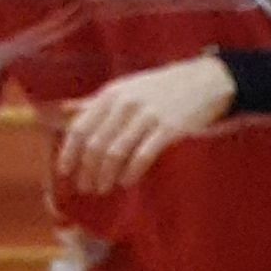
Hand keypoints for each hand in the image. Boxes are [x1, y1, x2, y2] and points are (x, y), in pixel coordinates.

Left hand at [56, 56, 239, 193]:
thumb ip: (95, 102)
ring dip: (106, 175)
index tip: (64, 171)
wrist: (207, 81)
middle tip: (86, 187)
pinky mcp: (169, 128)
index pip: (80, 128)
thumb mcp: (126, 88)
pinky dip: (131, 172)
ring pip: (116, 153)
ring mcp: (148, 116)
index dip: (69, 153)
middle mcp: (125, 104)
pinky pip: (143, 155)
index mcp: (111, 94)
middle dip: (88, 170)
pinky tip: (127, 182)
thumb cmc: (162, 88)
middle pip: (96, 144)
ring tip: (103, 188)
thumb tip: (64, 110)